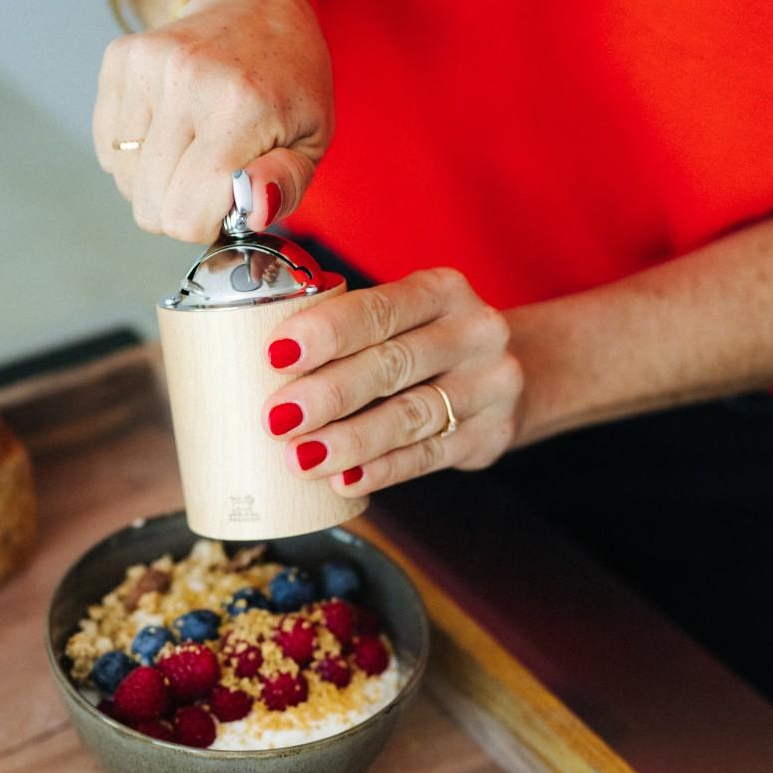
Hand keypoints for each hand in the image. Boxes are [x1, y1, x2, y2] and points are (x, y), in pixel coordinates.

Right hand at [93, 0, 332, 241]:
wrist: (253, 5)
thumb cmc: (288, 83)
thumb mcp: (312, 139)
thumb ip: (285, 184)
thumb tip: (254, 212)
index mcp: (242, 107)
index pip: (187, 213)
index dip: (204, 226)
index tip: (225, 204)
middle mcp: (188, 80)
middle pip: (150, 204)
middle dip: (179, 207)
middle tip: (210, 178)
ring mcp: (148, 65)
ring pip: (125, 180)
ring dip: (156, 180)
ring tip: (191, 148)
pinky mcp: (121, 59)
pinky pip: (108, 147)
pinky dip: (134, 153)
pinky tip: (168, 127)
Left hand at [263, 269, 523, 491]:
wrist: (522, 372)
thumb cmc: (430, 343)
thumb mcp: (408, 318)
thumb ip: (352, 331)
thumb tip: (251, 362)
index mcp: (442, 291)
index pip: (380, 308)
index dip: (328, 331)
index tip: (277, 353)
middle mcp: (473, 333)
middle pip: (392, 364)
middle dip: (328, 393)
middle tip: (276, 418)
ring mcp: (488, 387)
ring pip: (410, 416)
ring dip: (351, 440)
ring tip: (301, 458)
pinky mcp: (489, 436)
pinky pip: (429, 456)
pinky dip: (384, 470)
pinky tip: (346, 481)